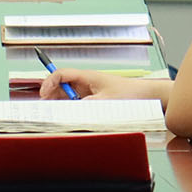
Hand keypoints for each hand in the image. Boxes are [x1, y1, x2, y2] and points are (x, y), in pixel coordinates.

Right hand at [40, 69, 170, 102]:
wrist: (148, 96)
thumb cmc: (130, 93)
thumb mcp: (105, 101)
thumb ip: (85, 106)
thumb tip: (69, 111)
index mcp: (86, 76)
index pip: (60, 75)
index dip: (49, 83)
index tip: (43, 94)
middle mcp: (86, 82)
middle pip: (61, 86)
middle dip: (51, 95)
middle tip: (46, 107)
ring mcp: (90, 91)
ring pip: (68, 96)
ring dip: (62, 103)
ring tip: (57, 113)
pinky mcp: (95, 100)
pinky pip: (78, 103)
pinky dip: (72, 109)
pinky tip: (72, 116)